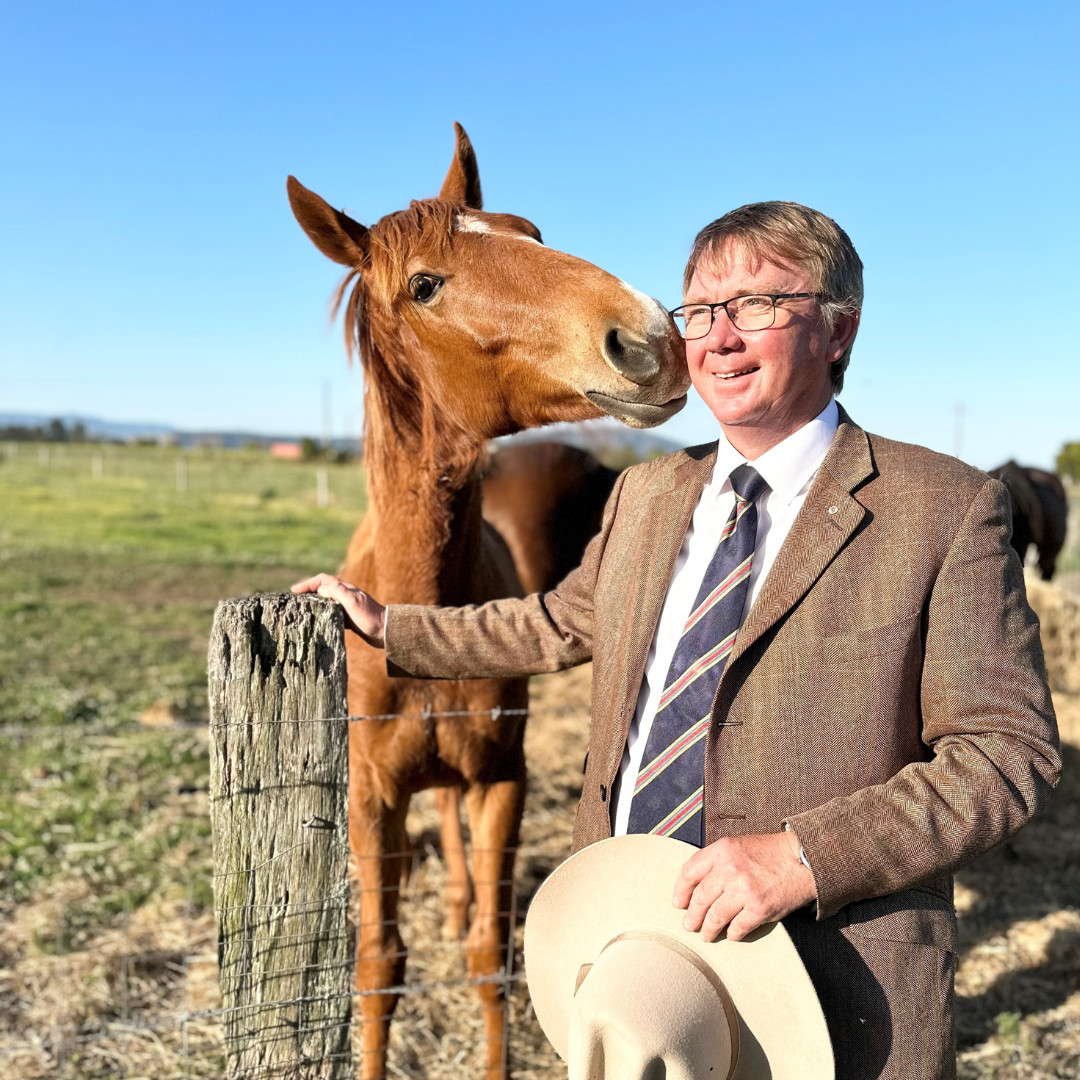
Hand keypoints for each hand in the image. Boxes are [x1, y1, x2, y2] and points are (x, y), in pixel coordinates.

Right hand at [291, 573, 386, 647]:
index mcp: (345, 589)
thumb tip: (320, 589)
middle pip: (323, 589)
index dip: (308, 583)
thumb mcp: (352, 602)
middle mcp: (346, 595)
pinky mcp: (349, 618)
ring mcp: (347, 607)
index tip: (294, 591)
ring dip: (314, 603)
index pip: (323, 580)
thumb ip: (337, 592)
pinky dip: (322, 615)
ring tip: (302, 610)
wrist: (386, 631)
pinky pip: (331, 613)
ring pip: (326, 602)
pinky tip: (316, 623)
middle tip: (294, 600)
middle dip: (308, 592)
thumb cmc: (369, 617)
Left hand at [672, 831, 816, 941]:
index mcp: (722, 851)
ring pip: (715, 917)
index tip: (679, 902)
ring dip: (707, 930)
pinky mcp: (759, 909)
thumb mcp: (737, 846)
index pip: (689, 872)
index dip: (681, 890)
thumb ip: (716, 861)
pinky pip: (737, 928)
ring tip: (705, 935)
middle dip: (692, 916)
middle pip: (700, 899)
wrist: (801, 859)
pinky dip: (731, 934)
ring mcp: (744, 891)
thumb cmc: (768, 853)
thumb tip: (695, 885)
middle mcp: (730, 870)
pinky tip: (730, 934)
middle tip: (689, 925)